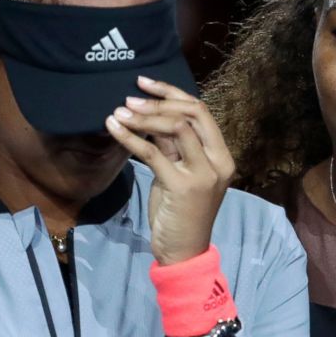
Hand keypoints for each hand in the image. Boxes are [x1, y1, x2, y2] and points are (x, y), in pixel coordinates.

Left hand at [105, 76, 234, 264]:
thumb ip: (173, 147)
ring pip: (176, 128)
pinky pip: (153, 152)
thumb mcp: (178, 174)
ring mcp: (203, 174)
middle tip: (130, 97)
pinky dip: (130, 137)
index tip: (146, 83)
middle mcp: (217, 161)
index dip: (172, 92)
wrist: (183, 252)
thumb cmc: (180, 214)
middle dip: (159, 101)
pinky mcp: (182, 186)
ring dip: (144, 116)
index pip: (201, 111)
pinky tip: (114, 128)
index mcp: (221, 155)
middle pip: (193, 113)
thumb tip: (150, 116)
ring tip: (119, 111)